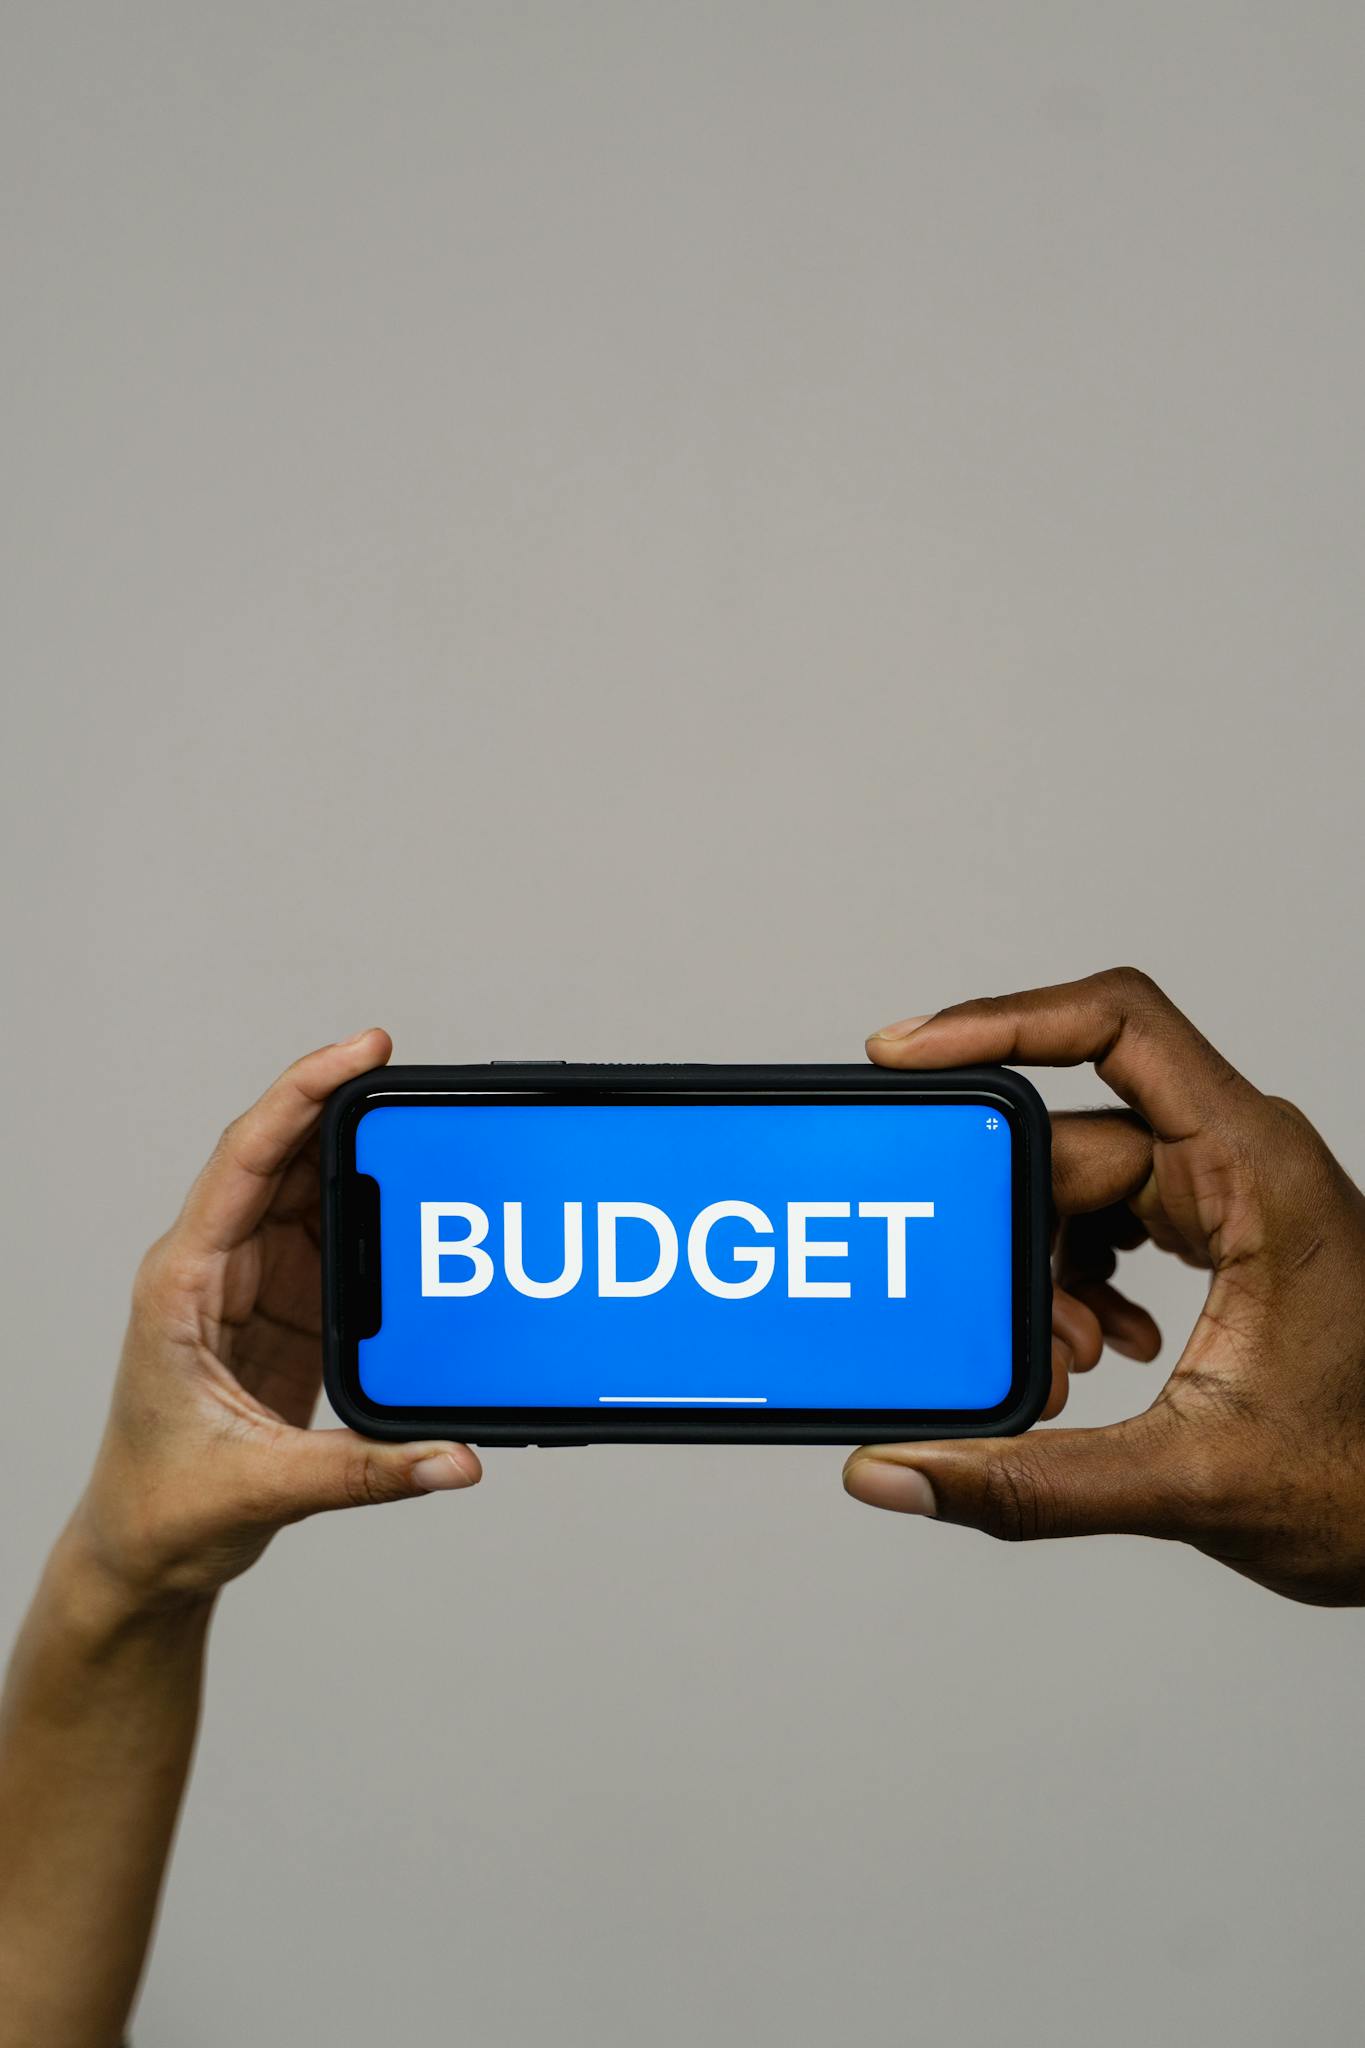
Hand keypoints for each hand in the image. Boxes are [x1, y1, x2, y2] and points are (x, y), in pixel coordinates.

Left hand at [68, 1031, 480, 1612]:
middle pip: (284, 1158)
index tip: (363, 1053)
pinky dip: (377, 1215)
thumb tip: (452, 1457)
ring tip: (427, 1129)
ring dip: (364, 1158)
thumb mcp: (264, 1488)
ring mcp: (254, 1286)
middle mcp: (215, 1268)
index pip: (247, 1161)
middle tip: (411, 1077)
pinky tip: (418, 1200)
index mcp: (183, 1282)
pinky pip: (336, 1240)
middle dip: (344, 1106)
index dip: (303, 1095)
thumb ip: (366, 1472)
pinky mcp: (288, 1312)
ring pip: (312, 1192)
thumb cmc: (164, 1508)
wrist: (146, 1552)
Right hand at [843, 968, 1364, 1605]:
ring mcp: (1225, 1191)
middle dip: (1012, 1230)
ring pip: (1077, 1184)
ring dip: (1041, 1272)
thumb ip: (1032, 1483)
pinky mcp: (1212, 1230)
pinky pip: (1105, 1219)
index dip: (1000, 1021)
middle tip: (991, 1322)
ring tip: (1062, 1364)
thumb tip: (899, 1469)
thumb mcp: (1191, 1481)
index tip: (907, 1055)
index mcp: (1258, 1171)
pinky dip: (1072, 1284)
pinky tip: (1092, 1353)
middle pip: (1068, 1136)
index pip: (1115, 1029)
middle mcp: (1240, 1159)